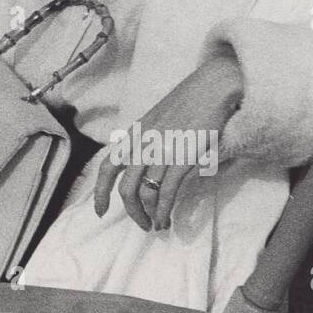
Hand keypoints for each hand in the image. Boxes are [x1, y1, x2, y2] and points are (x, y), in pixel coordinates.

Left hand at [94, 55, 242, 231]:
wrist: (212, 86)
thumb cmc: (190, 100)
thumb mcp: (158, 117)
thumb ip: (148, 139)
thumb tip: (145, 164)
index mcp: (135, 134)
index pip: (108, 166)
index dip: (100, 192)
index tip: (99, 210)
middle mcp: (143, 144)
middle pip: (126, 188)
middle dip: (132, 212)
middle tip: (142, 224)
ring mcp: (161, 151)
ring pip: (145, 194)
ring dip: (149, 215)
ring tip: (158, 225)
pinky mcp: (182, 158)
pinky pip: (166, 192)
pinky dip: (164, 210)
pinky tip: (167, 219)